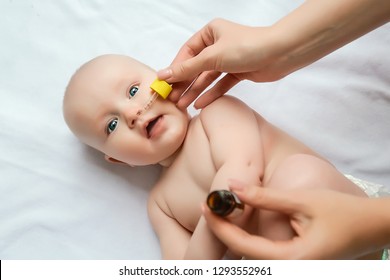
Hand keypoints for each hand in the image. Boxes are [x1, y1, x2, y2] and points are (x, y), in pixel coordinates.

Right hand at [157, 18, 284, 108]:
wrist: (280, 54)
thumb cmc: (245, 48)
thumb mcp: (212, 57)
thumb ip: (188, 68)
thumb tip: (163, 75)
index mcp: (210, 33)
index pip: (187, 53)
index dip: (175, 70)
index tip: (165, 85)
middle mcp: (217, 45)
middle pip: (196, 67)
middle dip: (184, 83)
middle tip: (172, 100)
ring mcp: (228, 60)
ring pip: (207, 77)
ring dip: (195, 91)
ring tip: (183, 105)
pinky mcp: (238, 72)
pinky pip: (220, 84)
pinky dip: (211, 94)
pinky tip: (200, 104)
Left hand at [202, 181, 386, 258]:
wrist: (371, 226)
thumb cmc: (342, 213)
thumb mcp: (302, 201)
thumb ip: (265, 197)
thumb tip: (233, 186)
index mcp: (292, 260)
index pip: (243, 246)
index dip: (221, 225)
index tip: (206, 205)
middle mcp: (289, 270)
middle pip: (244, 255)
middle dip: (223, 232)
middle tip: (209, 207)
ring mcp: (292, 269)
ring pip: (252, 258)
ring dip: (233, 236)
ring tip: (218, 212)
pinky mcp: (294, 263)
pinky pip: (263, 256)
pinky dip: (247, 240)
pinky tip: (238, 223)